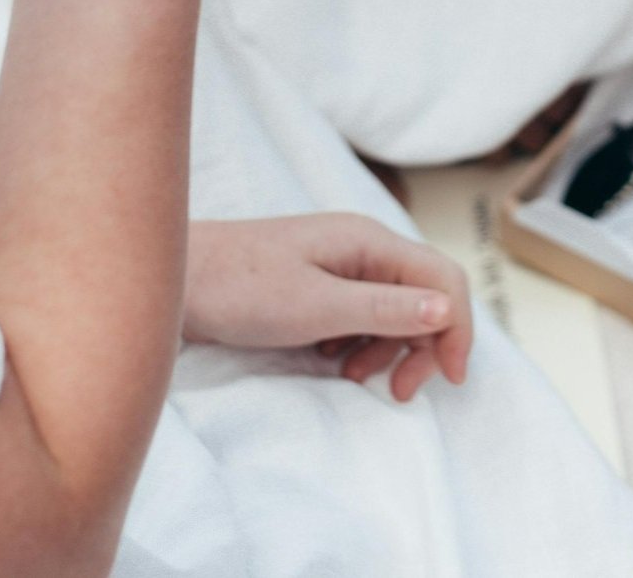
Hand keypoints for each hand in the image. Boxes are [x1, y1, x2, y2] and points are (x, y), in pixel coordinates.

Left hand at [183, 213, 473, 401]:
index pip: (443, 278)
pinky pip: (362, 316)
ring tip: (359, 378)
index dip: (458, 328)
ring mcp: (337, 264)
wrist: (174, 280)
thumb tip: (448, 308)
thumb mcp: (316, 306)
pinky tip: (336, 362)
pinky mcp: (316, 284)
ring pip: (394, 310)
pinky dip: (361, 344)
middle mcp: (359, 247)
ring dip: (390, 350)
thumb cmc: (240, 288)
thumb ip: (384, 307)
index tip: (450, 380)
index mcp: (366, 240)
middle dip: (424, 346)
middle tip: (398, 392)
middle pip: (424, 296)